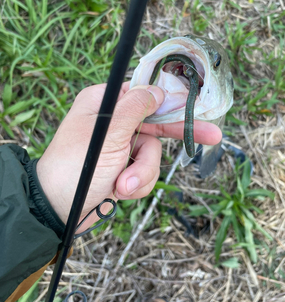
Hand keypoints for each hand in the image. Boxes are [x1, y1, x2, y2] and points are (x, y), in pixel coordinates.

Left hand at [37, 83, 221, 232]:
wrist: (56, 212)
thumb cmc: (74, 168)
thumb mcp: (108, 134)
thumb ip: (135, 109)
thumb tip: (157, 89)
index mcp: (104, 103)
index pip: (143, 93)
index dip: (168, 100)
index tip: (193, 104)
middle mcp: (113, 122)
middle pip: (156, 124)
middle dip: (174, 138)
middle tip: (212, 135)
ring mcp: (119, 147)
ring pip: (152, 153)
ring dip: (141, 173)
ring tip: (122, 185)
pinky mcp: (122, 168)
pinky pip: (145, 172)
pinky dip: (136, 184)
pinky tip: (120, 192)